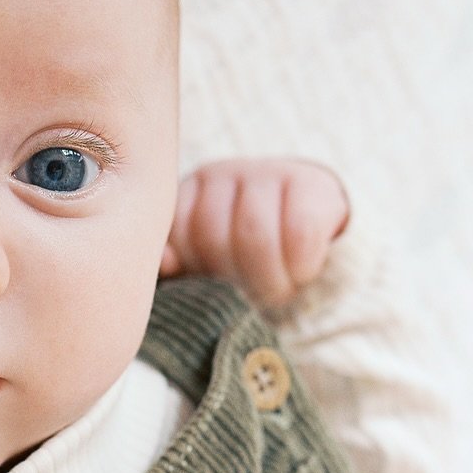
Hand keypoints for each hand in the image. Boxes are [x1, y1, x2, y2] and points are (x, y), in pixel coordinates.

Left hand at [160, 158, 349, 307]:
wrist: (309, 217)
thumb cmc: (244, 249)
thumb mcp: (207, 254)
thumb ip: (180, 259)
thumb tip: (163, 263)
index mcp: (190, 191)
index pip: (177, 235)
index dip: (196, 270)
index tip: (216, 289)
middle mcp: (223, 174)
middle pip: (213, 237)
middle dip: (232, 281)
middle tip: (251, 301)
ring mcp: (266, 172)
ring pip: (255, 236)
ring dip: (267, 280)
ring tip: (277, 294)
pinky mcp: (310, 183)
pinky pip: (300, 233)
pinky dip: (300, 266)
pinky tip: (302, 274)